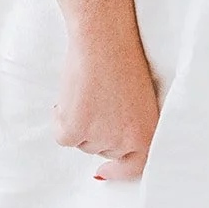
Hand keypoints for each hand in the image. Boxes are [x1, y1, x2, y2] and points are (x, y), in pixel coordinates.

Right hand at [52, 29, 159, 180]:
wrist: (104, 37)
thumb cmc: (123, 57)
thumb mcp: (141, 98)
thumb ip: (130, 123)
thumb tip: (110, 143)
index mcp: (147, 134)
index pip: (135, 167)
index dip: (118, 170)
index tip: (104, 170)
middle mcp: (125, 142)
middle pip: (102, 149)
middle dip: (97, 129)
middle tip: (97, 98)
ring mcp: (99, 138)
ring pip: (81, 141)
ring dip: (79, 121)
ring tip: (88, 89)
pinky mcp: (74, 130)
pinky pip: (62, 135)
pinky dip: (61, 117)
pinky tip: (72, 92)